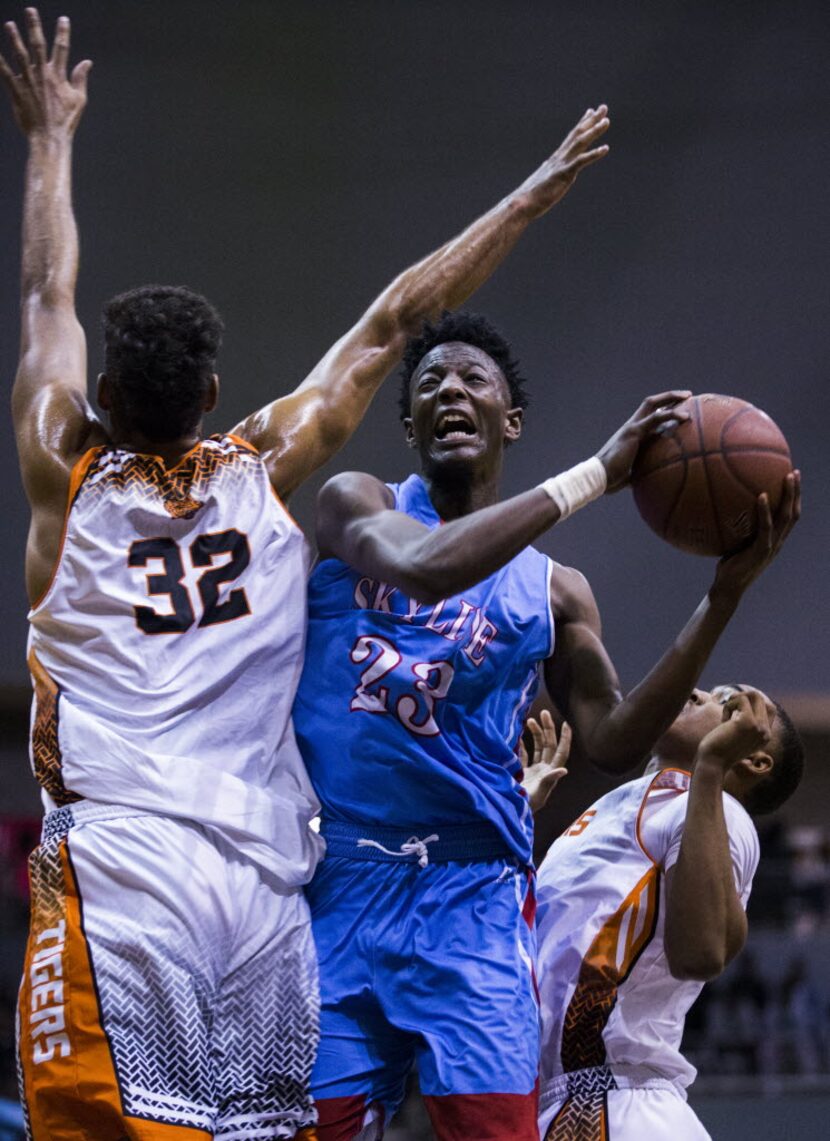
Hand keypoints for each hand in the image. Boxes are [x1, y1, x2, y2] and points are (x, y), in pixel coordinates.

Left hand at [0, 9, 90, 136]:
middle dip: (34, 26)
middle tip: (30, 10)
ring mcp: (28, 81)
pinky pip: (5, 72)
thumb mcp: (79, 100)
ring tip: (9, 25)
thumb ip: (80, 79)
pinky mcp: (17, 90)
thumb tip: (87, 63)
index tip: (63, 19)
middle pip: (38, 45)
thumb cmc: (65, 121)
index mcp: (58, 76)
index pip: (62, 49)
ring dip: (14, 38)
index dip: (63, 33)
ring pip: (20, 55)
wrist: (49, 137)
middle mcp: (42, 75)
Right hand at [513, 105, 609, 218]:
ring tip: (606, 121)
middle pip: (577, 134)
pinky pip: (581, 161)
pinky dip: (594, 154)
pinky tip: (606, 148)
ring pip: (580, 143)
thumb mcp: (544, 181)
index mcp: (556, 159)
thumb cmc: (531, 197)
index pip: (571, 137)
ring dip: (594, 131)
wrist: (522, 204)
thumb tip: (548, 173)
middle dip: (591, 120)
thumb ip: (549, 174)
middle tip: (603, 108)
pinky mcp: (563, 174)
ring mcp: (561, 164)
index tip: (591, 112)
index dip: (582, 123)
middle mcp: (560, 157)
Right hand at [519, 709, 570, 812]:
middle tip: (543, 712)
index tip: (565, 723)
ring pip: (537, 748)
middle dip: (547, 729)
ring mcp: (533, 771)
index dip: (565, 738)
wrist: (510, 813)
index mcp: (550, 773)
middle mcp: (544, 770)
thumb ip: (550, 780)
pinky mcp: (522, 773)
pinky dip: (521, 745)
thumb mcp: (539, 794)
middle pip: (549, 745)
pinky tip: (518, 736)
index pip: (561, 752)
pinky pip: (524, 755)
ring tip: (529, 721)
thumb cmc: (526, 806)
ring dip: (534, 734)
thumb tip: (564, 769)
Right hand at [596, 391, 691, 491]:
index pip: (649, 415)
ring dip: (671, 398)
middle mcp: (632, 426)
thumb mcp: (634, 471)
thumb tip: (657, 478)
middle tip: (687, 396)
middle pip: (651, 403)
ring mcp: (632, 427)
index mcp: (632, 434)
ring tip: (689, 397)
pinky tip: (685, 417)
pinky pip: (656, 418)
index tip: (681, 409)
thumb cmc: (614, 478)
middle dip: (669, 397)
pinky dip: (671, 415)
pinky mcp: (634, 431)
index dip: (665, 410)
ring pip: (652, 404)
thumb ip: (645, 468)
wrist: (600, 476)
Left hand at [696, 688, 772, 776]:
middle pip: (762, 699)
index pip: (770, 708)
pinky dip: (729, 706)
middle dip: (743, 697)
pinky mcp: (748, 722)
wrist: (713, 763)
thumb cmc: (719, 749)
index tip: (737, 705)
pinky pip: (741, 700)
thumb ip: (745, 723)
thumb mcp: (736, 736)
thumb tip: (742, 699)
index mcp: (765, 736)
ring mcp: (759, 727)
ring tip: (727, 714)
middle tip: (729, 707)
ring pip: (755, 695)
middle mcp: (766, 732)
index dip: (753, 701)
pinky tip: (723, 721)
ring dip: (736, 700)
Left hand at [710, 470, 800, 602]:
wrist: (728, 588)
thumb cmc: (728, 565)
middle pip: (794, 512)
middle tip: (794, 471)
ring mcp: (772, 546)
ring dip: (789, 496)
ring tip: (787, 476)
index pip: (790, 516)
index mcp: (774, 539)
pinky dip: (765, 511)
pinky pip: (766, 527)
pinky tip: (761, 496)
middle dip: (796, 492)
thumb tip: (722, 506)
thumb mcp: (734, 543)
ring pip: (787, 517)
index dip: (794, 498)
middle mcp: (778, 541)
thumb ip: (736, 528)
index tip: (792, 478)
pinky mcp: (761, 551)